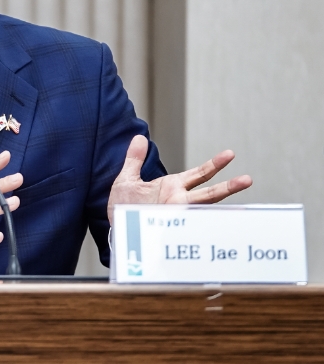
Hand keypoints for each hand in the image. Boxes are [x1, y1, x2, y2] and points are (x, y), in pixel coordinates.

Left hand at [107, 135, 252, 223]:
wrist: (115, 225)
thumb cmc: (123, 205)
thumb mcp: (127, 178)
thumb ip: (135, 158)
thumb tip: (140, 137)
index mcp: (172, 187)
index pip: (199, 174)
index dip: (215, 164)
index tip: (230, 155)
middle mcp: (179, 200)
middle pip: (210, 193)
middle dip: (229, 187)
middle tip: (248, 179)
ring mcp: (176, 214)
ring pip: (202, 209)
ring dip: (218, 206)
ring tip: (240, 207)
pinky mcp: (169, 226)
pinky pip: (189, 225)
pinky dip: (201, 225)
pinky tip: (214, 225)